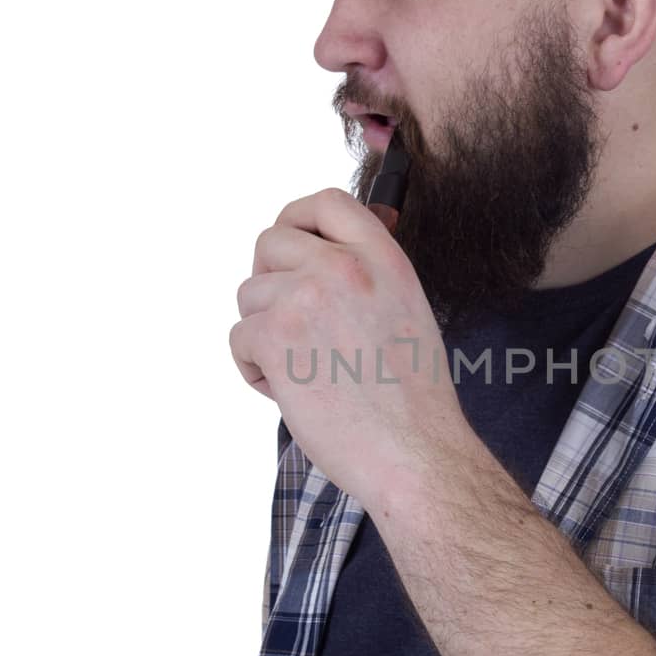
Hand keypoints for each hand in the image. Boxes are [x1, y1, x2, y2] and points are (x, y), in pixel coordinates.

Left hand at [229, 188, 471, 508]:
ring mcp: (306, 298)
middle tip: (289, 321)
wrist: (416, 452)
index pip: (326, 203)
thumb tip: (341, 244)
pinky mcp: (275, 337)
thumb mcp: (408, 311)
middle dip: (269, 280)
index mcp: (383, 258)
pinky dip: (255, 370)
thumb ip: (371, 274)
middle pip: (270, 242)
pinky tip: (293, 392)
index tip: (296, 243)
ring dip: (263, 333)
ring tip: (303, 371)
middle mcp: (343, 267)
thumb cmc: (416, 400)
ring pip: (249, 296)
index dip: (300, 219)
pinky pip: (239, 338)